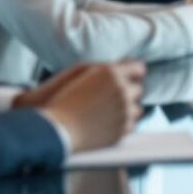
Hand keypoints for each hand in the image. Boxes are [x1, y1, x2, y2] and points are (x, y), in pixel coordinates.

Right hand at [17, 61, 144, 152]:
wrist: (54, 128)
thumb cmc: (60, 98)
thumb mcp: (79, 72)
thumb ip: (104, 68)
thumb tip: (126, 63)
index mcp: (111, 73)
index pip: (138, 68)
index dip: (132, 74)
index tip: (128, 78)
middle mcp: (121, 90)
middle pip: (138, 89)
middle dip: (127, 92)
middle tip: (109, 99)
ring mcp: (124, 111)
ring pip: (137, 109)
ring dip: (126, 109)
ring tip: (106, 113)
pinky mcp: (122, 130)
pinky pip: (131, 125)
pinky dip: (121, 125)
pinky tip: (105, 125)